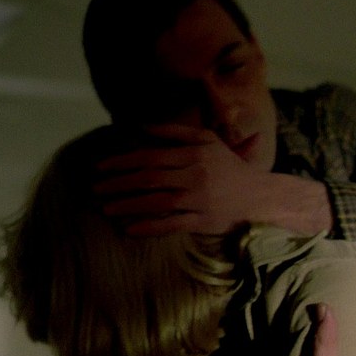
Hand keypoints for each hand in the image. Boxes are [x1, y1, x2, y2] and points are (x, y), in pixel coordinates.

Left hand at [94, 124, 268, 234]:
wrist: (260, 196)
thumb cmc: (229, 166)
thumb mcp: (207, 140)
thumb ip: (175, 132)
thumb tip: (142, 126)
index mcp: (195, 153)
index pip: (151, 156)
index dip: (123, 161)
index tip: (100, 167)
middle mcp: (196, 174)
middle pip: (150, 178)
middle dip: (118, 183)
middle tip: (95, 189)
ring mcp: (200, 199)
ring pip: (157, 202)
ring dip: (128, 205)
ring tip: (105, 208)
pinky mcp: (204, 221)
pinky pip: (172, 224)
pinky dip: (150, 227)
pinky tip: (129, 229)